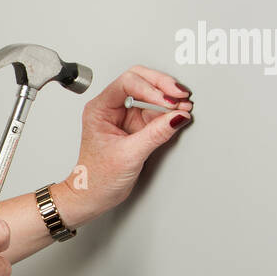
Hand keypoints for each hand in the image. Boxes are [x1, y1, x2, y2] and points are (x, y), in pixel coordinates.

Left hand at [66, 65, 192, 213]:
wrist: (92, 196)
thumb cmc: (96, 177)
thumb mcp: (129, 155)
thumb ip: (155, 134)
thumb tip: (177, 116)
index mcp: (99, 108)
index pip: (127, 82)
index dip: (151, 88)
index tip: (168, 100)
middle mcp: (110, 108)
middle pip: (140, 80)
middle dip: (162, 86)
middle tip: (180, 95)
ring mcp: (124, 115)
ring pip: (150, 93)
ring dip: (169, 98)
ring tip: (183, 106)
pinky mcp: (136, 125)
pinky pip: (155, 110)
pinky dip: (169, 110)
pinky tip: (179, 113)